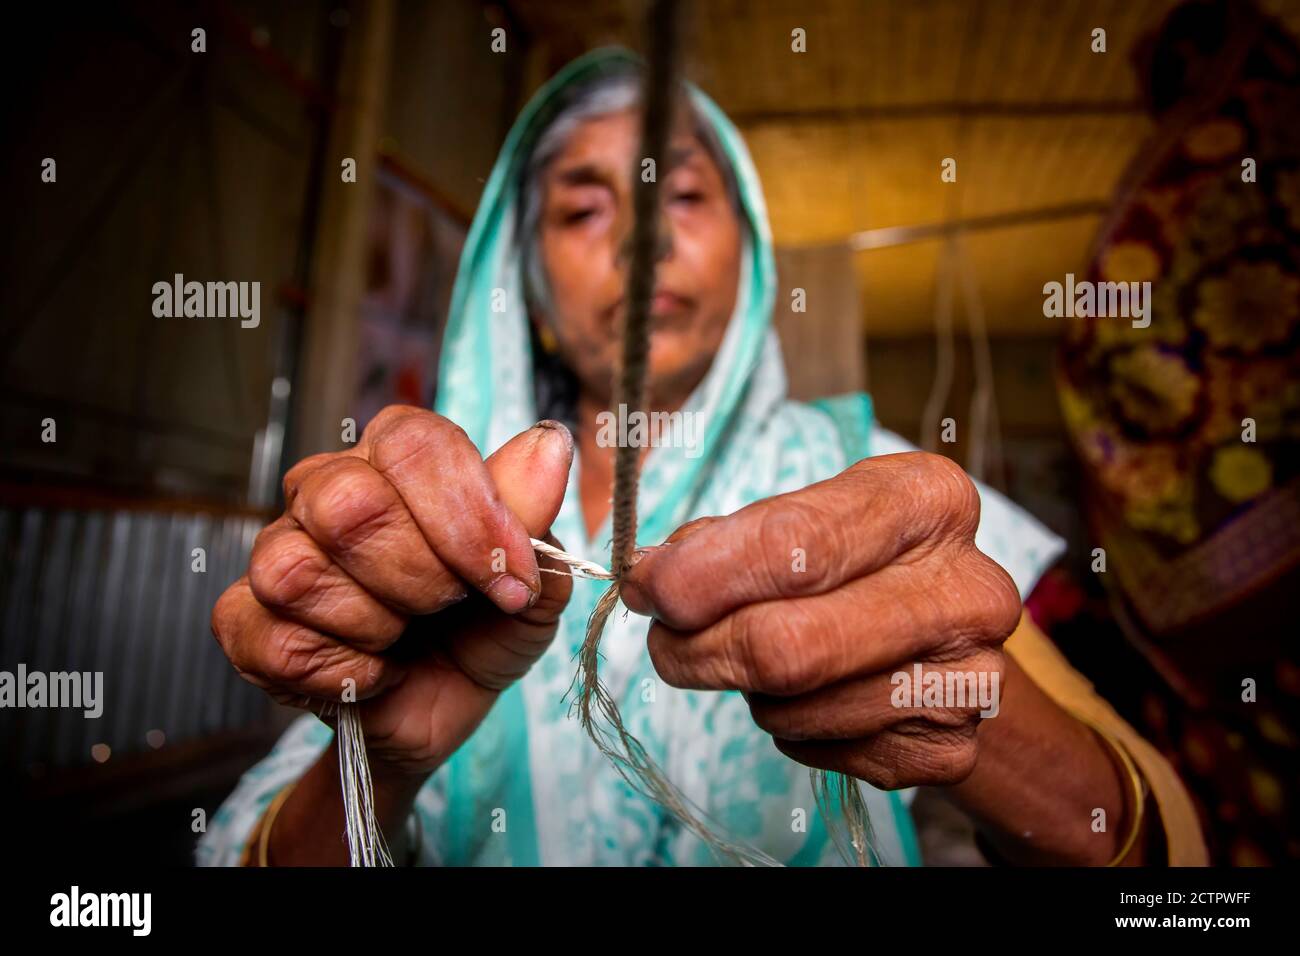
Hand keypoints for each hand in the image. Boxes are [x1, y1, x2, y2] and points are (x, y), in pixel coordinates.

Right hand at [212, 408, 574, 776]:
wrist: (446, 707)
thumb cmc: (486, 626)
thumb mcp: (532, 579)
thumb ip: (534, 515)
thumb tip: (549, 443)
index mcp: (396, 460)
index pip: (412, 443)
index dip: (469, 515)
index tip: (512, 578)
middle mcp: (326, 490)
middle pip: (349, 504)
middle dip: (423, 575)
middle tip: (453, 607)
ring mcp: (278, 552)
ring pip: (298, 571)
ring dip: (376, 623)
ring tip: (405, 638)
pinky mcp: (247, 622)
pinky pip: (272, 640)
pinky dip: (341, 672)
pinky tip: (373, 673)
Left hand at [621, 452, 1022, 789]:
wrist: (946, 635)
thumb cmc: (857, 561)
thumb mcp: (805, 515)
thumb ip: (725, 540)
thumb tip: (652, 578)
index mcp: (930, 500)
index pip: (800, 544)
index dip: (707, 573)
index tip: (650, 588)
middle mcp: (967, 587)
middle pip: (790, 645)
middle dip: (701, 648)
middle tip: (666, 643)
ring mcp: (971, 676)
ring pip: (796, 706)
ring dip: (750, 691)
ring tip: (762, 662)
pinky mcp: (951, 747)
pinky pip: (822, 752)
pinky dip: (791, 730)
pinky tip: (812, 697)